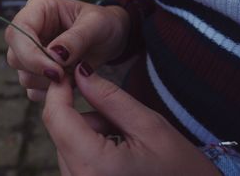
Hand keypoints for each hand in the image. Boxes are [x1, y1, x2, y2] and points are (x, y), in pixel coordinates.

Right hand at [5, 0, 128, 100]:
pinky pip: (33, 90)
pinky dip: (51, 92)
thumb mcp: (96, 25)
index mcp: (39, 9)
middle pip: (15, 56)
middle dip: (41, 71)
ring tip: (74, 72)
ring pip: (23, 75)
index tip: (55, 70)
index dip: (30, 54)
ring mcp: (31, 52)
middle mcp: (30, 29)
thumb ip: (76, 38)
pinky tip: (69, 81)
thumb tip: (54, 55)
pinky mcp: (37, 71)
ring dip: (49, 82)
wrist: (111, 38)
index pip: (17, 32)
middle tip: (68, 74)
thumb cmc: (104, 24)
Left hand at [42, 63, 220, 175]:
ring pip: (67, 143)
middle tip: (122, 120)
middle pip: (62, 130)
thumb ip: (109, 97)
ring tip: (127, 141)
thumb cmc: (182, 171)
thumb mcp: (149, 126)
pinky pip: (74, 159)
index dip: (59, 90)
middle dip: (87, 115)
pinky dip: (91, 148)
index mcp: (94, 167)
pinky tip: (119, 154)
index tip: (70, 72)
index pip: (57, 118)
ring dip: (90, 133)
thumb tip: (81, 72)